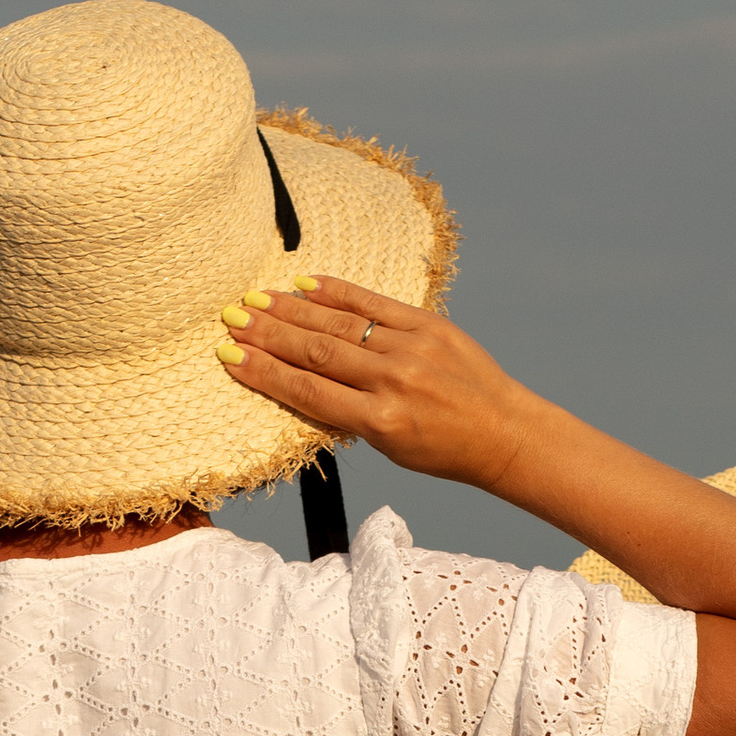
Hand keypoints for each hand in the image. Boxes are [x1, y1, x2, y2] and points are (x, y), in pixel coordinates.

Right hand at [219, 276, 535, 488]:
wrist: (504, 433)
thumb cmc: (444, 451)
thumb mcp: (391, 448)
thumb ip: (350, 414)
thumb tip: (303, 379)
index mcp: (380, 422)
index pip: (307, 391)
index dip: (264, 373)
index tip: (230, 357)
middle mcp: (393, 382)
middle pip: (315, 352)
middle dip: (268, 335)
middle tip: (231, 319)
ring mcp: (411, 349)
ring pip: (339, 326)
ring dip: (292, 311)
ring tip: (256, 300)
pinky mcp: (429, 325)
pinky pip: (374, 304)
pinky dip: (338, 293)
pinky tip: (306, 284)